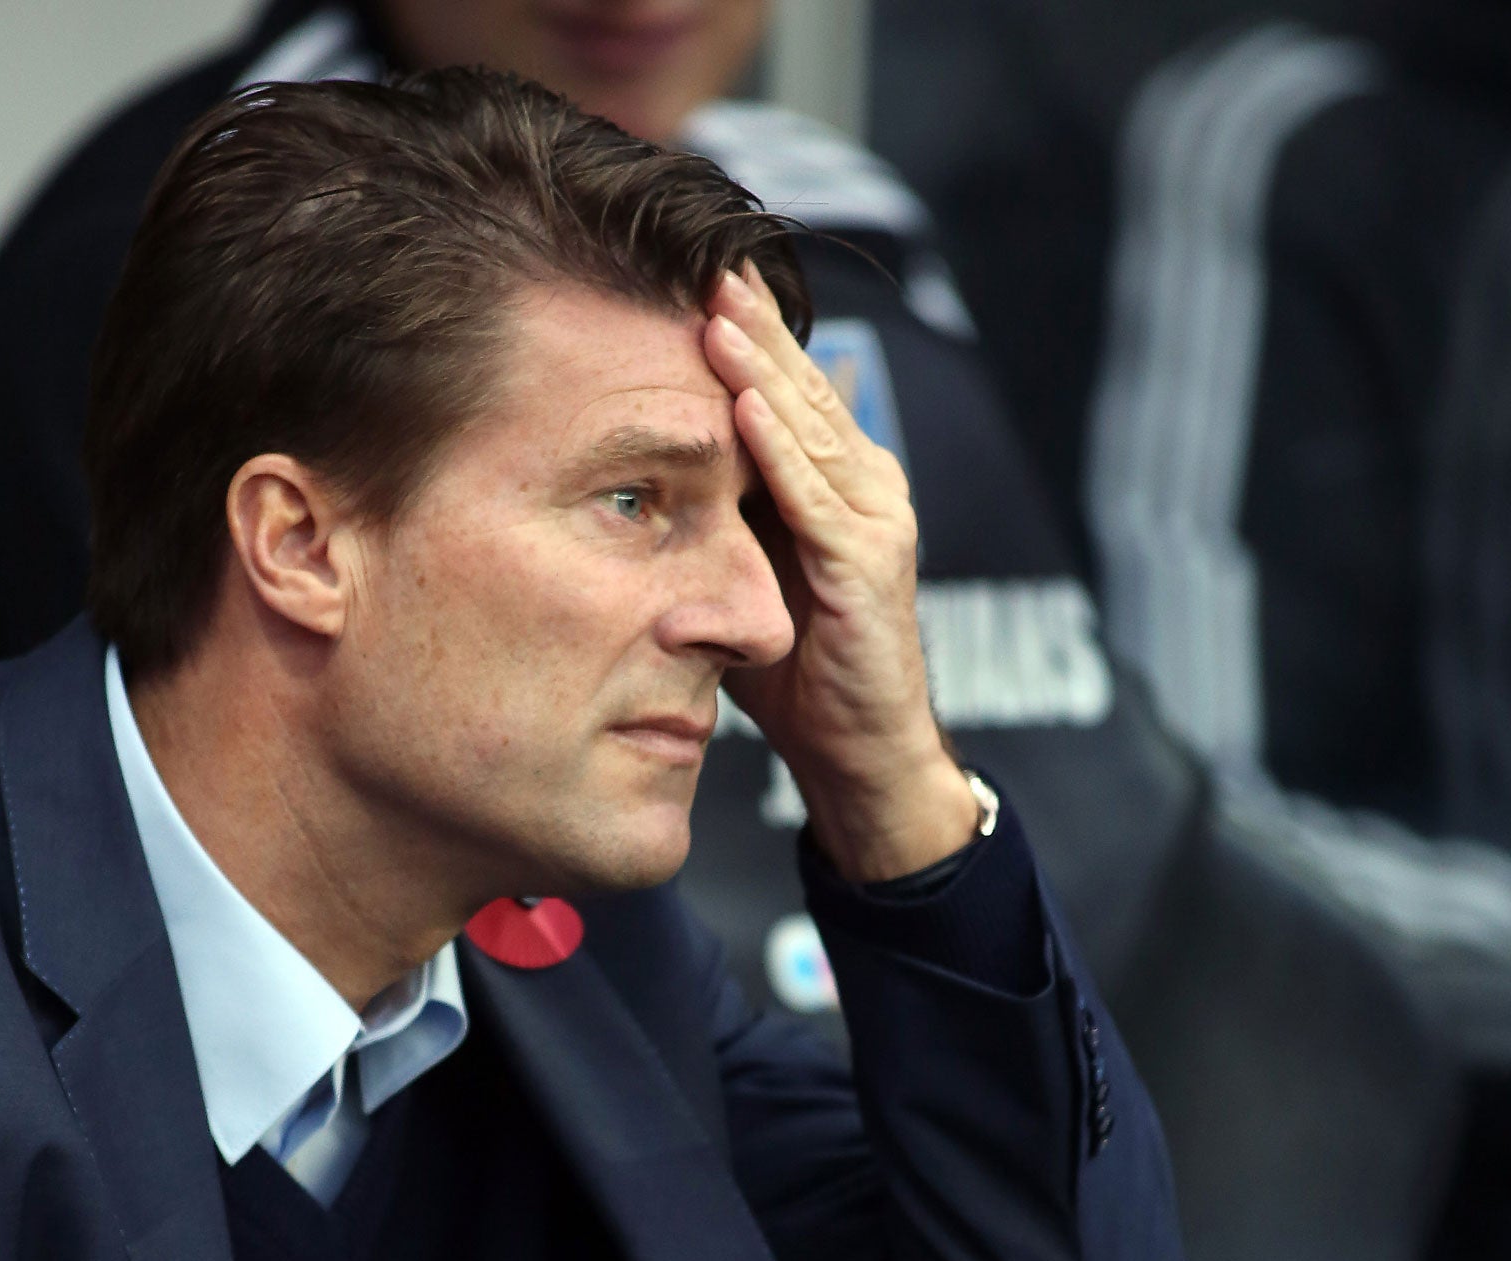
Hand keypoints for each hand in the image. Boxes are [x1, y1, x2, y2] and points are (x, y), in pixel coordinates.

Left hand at [704, 265, 978, 878]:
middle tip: (703, 258)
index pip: (786, 388)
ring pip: (810, 427)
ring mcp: (874, 520)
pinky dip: (780, 450)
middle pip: (801, 387)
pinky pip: (816, 498)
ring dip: (761, 367)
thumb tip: (637, 471)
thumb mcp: (740, 572)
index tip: (691, 271)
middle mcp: (864, 484)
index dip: (746, 329)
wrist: (858, 752)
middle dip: (751, 324)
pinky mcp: (869, 568)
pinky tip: (745, 406)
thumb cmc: (793, 671)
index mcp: (835, 479)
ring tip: (715, 309)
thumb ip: (712, 515)